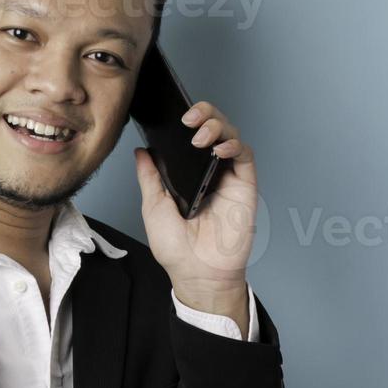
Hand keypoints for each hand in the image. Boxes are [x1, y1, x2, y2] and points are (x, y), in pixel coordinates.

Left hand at [133, 100, 256, 315]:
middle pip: (214, 128)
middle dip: (205, 113)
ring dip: (218, 126)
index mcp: (187, 174)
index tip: (175, 116)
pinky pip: (245, 156)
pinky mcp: (245, 186)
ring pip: (231, 136)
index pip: (191, 136)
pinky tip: (220, 149)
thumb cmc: (176, 248)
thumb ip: (150, 177)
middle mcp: (209, 171)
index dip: (188, 120)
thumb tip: (141, 152)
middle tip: (189, 118)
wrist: (197, 273)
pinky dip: (234, 145)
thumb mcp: (153, 206)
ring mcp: (228, 177)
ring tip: (201, 135)